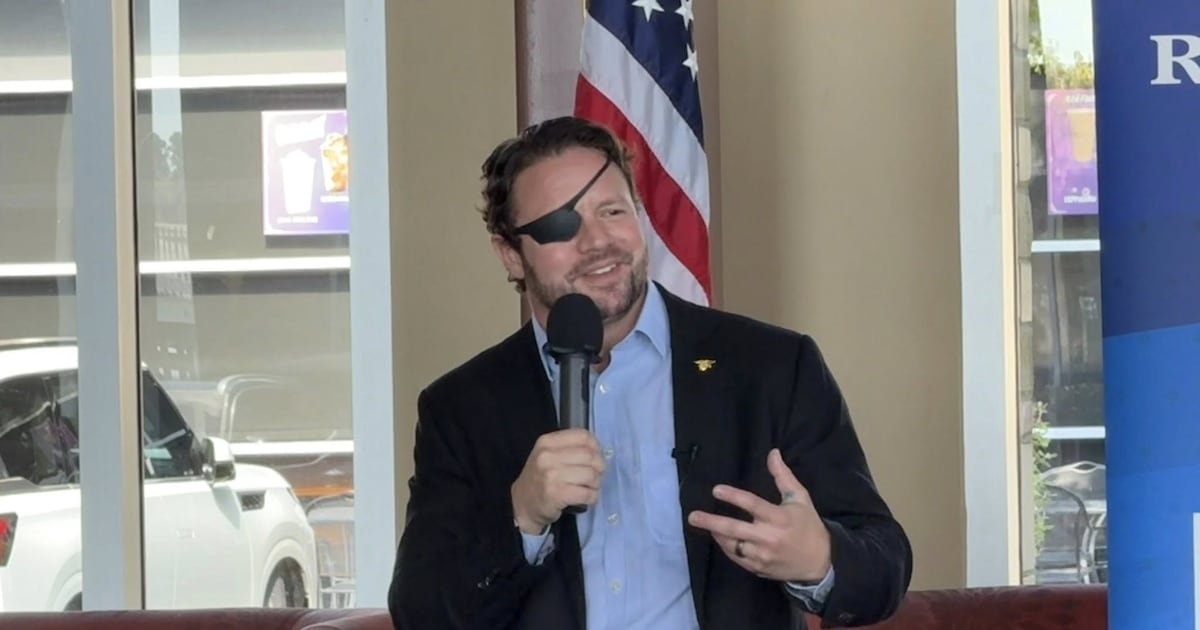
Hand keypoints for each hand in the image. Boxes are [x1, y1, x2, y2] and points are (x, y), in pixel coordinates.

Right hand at [511, 429, 605, 533]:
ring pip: (591, 475)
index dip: (596, 447)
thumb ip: (570, 448)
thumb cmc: (539, 478)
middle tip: (596, 475)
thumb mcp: (547, 455)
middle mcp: (547, 456)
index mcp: (547, 442)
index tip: (597, 457)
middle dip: (599, 467)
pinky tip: (587, 498)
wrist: (521, 504)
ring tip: (590, 487)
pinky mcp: (556, 494)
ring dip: (596, 484)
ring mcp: (551, 475)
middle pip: (590, 456)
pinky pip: (587, 493)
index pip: (583, 436)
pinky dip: (592, 496)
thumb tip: (599, 452)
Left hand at [687, 448, 831, 582]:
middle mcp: (769, 537)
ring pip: (732, 545)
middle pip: (734, 529)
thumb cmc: (808, 526)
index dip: (733, 497)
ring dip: (716, 534)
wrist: (820, 562)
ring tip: (703, 524)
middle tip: (693, 516)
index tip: (716, 490)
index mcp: (779, 518)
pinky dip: (726, 547)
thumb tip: (772, 452)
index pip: (752, 505)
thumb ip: (783, 476)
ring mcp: (762, 555)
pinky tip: (719, 538)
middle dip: (711, 522)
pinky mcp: (758, 568)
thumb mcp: (799, 498)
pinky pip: (736, 557)